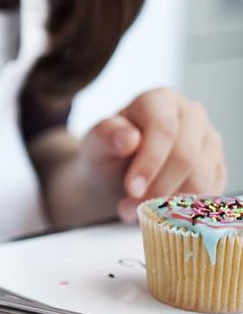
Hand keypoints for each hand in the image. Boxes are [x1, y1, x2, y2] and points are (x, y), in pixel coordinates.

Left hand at [80, 88, 226, 222]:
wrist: (118, 173)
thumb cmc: (107, 152)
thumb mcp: (96, 143)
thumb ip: (106, 136)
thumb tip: (128, 138)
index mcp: (160, 99)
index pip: (164, 129)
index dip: (150, 162)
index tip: (132, 189)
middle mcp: (191, 115)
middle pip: (186, 156)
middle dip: (157, 188)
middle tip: (130, 209)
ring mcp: (209, 141)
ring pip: (201, 178)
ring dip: (169, 203)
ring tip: (137, 213)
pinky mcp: (218, 167)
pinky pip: (210, 194)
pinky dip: (184, 210)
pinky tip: (159, 213)